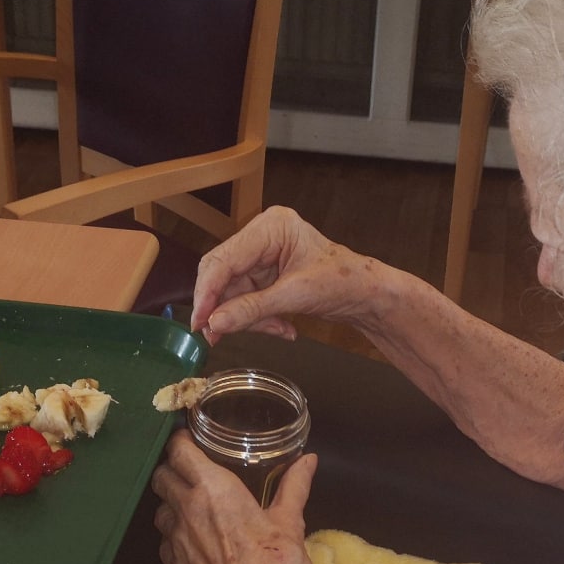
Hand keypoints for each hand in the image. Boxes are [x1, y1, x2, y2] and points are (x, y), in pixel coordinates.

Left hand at [151, 437, 317, 563]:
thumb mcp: (289, 521)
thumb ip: (294, 486)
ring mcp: (177, 541)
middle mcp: (187, 511)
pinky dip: (173, 535)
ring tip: (191, 503)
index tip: (189, 437)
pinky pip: (165, 542)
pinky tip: (192, 538)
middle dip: (171, 468)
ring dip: (170, 502)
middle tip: (190, 467)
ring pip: (159, 511)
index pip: (180, 452)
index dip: (180, 441)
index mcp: (212, 489)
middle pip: (162, 477)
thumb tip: (307, 460)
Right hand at [188, 205, 382, 345]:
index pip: (224, 259)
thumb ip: (251, 310)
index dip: (207, 292)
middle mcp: (261, 237)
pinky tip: (281, 328)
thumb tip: (214, 325)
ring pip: (230, 293)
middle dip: (222, 308)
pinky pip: (244, 302)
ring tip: (275, 330)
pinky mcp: (263, 276)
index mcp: (271, 227)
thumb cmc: (341, 281)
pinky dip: (257, 320)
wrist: (363, 293)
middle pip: (221, 275)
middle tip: (215, 337)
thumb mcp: (294, 297)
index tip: (200, 322)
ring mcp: (260, 257)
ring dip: (245, 319)